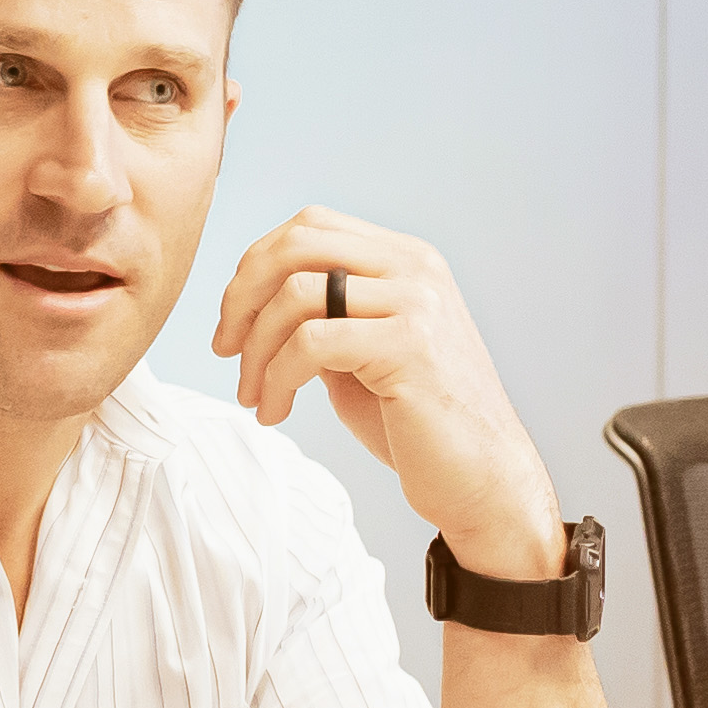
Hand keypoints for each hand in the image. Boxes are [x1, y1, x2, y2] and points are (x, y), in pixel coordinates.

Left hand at [207, 210, 569, 579]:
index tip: (233, 325)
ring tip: (253, 397)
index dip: (255, 267)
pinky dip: (276, 379)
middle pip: (298, 242)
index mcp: (406, 260)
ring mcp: (417, 302)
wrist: (482, 481)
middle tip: (225, 350)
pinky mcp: (410, 346)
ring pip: (297, 293)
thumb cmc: (417, 427)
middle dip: (243, 295)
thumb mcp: (360, 356)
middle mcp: (416, 268)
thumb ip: (321, 320)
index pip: (311, 226)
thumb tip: (255, 304)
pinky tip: (276, 412)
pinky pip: (311, 343)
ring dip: (255, 350)